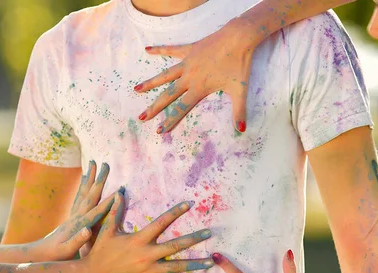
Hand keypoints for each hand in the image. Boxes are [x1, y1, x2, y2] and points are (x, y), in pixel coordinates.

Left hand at [32, 160, 114, 260]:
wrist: (39, 255)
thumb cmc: (56, 257)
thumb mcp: (67, 252)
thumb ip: (77, 241)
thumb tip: (87, 230)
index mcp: (79, 226)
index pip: (96, 211)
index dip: (108, 201)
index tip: (119, 190)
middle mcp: (76, 216)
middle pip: (89, 194)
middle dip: (99, 179)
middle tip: (105, 164)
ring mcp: (72, 215)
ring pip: (83, 192)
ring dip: (90, 177)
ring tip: (93, 162)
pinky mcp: (71, 216)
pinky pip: (79, 197)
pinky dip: (84, 186)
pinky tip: (86, 180)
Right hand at [83, 190, 213, 272]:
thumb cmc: (99, 252)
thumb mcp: (107, 230)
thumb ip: (115, 211)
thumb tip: (120, 192)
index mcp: (139, 239)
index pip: (161, 222)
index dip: (176, 212)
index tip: (190, 204)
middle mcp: (147, 255)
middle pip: (175, 246)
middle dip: (194, 239)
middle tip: (209, 233)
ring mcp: (149, 271)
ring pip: (177, 268)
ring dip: (195, 265)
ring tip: (210, 262)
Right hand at [134, 20, 256, 133]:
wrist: (238, 38)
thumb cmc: (240, 65)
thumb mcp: (240, 90)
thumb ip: (239, 111)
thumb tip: (241, 129)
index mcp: (200, 88)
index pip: (181, 108)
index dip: (170, 120)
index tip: (159, 130)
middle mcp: (189, 77)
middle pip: (168, 95)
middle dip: (154, 107)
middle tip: (141, 117)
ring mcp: (187, 62)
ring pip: (164, 75)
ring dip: (150, 83)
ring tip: (136, 89)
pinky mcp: (189, 50)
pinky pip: (170, 50)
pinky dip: (159, 50)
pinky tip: (147, 50)